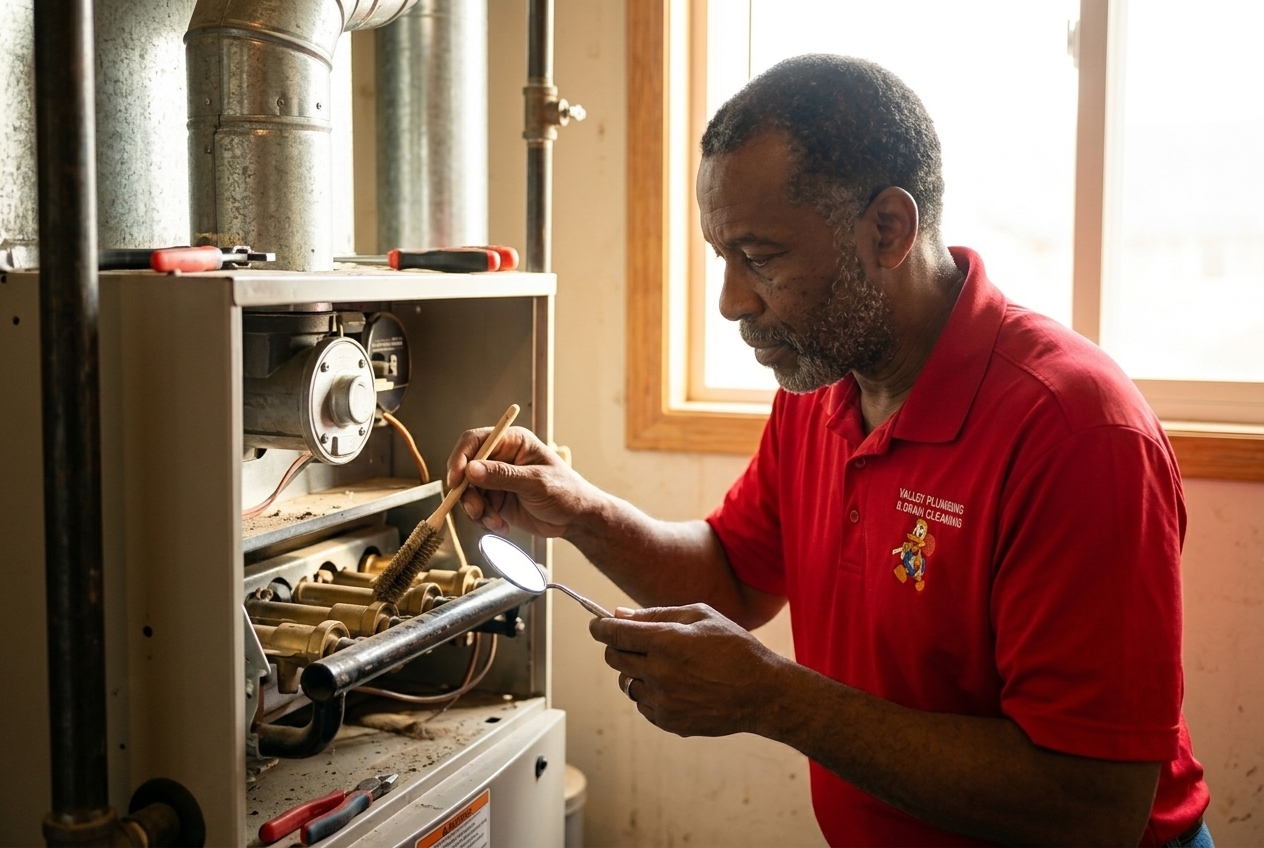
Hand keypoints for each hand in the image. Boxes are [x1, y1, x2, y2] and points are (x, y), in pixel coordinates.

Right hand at [447, 425, 598, 537]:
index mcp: (512, 442)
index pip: (474, 441)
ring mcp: (496, 480)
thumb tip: (471, 469)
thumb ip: (503, 475)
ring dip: (476, 511)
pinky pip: (477, 509)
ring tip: (495, 523)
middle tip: (477, 511)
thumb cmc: (566, 491)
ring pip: (468, 492)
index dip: (460, 458)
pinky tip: (501, 527)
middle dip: (466, 493)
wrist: (576, 519)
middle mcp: (500, 458)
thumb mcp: (536, 482)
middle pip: (465, 469)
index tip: (456, 480)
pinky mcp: (496, 500)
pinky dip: (484, 520)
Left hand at [588, 604, 785, 736]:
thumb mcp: (700, 616)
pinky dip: (651, 693)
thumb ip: (656, 614)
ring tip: (667, 666)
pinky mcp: (669, 722)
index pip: (614, 633)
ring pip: (627, 683)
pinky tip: (677, 686)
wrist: (762, 693)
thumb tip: (619, 614)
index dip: (600, 626)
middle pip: (614, 658)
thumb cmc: (734, 647)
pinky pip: (643, 704)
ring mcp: (662, 701)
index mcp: (665, 642)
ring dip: (636, 672)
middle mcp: (658, 673)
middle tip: (635, 642)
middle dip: (617, 646)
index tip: (597, 624)